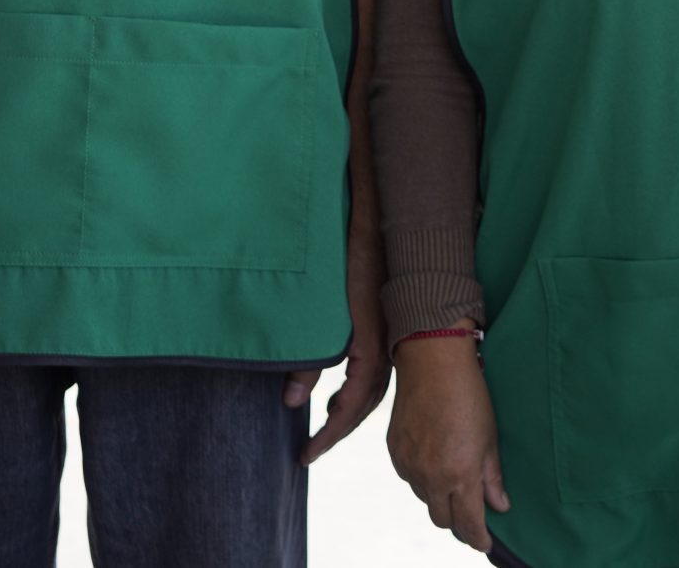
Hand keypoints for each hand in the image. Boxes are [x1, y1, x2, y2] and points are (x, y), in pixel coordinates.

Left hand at [290, 227, 391, 460]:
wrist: (378, 222)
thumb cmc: (345, 263)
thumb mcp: (319, 315)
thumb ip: (306, 361)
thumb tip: (291, 403)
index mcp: (369, 352)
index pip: (349, 411)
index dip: (327, 437)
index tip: (305, 457)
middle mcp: (384, 350)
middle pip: (363, 406)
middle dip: (337, 432)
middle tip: (310, 451)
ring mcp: (388, 338)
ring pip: (371, 389)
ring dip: (348, 411)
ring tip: (324, 425)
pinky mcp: (384, 325)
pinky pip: (373, 371)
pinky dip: (355, 389)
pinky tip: (338, 390)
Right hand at [386, 330, 509, 550]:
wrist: (431, 361)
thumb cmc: (470, 395)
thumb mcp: (490, 438)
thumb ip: (492, 477)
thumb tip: (501, 506)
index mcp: (460, 475)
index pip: (468, 524)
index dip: (478, 539)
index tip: (485, 543)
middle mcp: (431, 476)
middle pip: (443, 520)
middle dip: (459, 522)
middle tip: (471, 512)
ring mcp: (409, 465)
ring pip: (425, 500)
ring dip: (440, 498)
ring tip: (453, 478)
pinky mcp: (394, 451)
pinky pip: (410, 478)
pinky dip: (423, 478)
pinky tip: (434, 460)